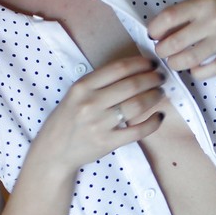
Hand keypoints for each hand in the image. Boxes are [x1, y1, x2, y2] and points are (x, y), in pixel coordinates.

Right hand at [32, 54, 166, 173]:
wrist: (55, 150)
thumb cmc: (68, 119)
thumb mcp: (76, 94)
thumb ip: (99, 82)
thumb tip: (134, 70)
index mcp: (82, 86)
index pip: (119, 68)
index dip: (140, 63)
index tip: (151, 63)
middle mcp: (90, 103)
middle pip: (132, 85)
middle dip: (152, 78)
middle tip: (160, 77)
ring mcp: (99, 123)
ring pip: (137, 105)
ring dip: (154, 96)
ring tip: (160, 92)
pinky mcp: (108, 142)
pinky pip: (138, 130)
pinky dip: (153, 122)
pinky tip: (159, 116)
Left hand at [147, 0, 215, 78]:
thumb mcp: (207, 1)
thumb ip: (186, 14)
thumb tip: (159, 33)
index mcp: (204, 3)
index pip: (169, 17)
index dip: (155, 29)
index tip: (152, 36)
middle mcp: (215, 19)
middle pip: (176, 42)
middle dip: (162, 51)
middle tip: (162, 52)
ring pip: (190, 59)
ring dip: (176, 63)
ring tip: (175, 62)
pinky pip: (210, 70)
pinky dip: (197, 73)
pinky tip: (194, 69)